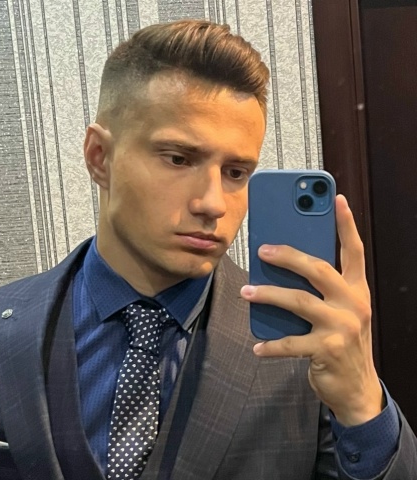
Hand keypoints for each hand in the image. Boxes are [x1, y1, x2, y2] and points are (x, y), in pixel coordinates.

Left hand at [241, 194, 382, 425]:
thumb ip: (321, 290)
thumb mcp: (339, 311)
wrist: (358, 388)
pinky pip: (290, 342)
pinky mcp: (327, 350)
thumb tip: (282, 266)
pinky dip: (270, 344)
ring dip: (268, 295)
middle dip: (288, 255)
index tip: (337, 198)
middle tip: (263, 250)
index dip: (346, 224)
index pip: (354, 250)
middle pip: (318, 269)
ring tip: (246, 292)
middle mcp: (353, 303)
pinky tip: (257, 346)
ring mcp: (342, 327)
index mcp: (356, 289)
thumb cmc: (342, 341)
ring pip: (299, 301)